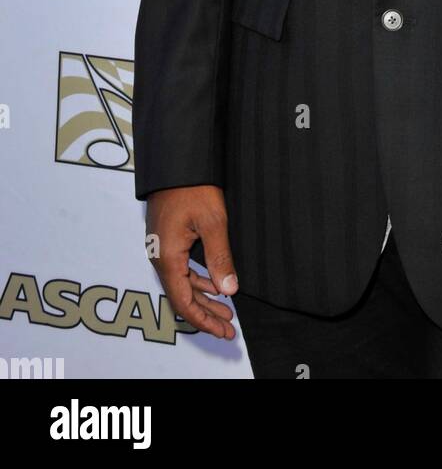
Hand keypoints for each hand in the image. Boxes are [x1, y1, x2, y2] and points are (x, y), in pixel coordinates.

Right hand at [145, 185, 237, 338]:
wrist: (176, 162)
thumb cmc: (192, 187)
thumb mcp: (213, 222)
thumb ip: (220, 258)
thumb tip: (228, 290)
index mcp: (168, 258)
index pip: (184, 302)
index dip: (204, 320)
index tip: (224, 330)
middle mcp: (160, 257)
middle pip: (182, 297)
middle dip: (206, 314)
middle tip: (229, 326)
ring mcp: (162, 248)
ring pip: (182, 284)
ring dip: (204, 297)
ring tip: (227, 309)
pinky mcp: (166, 240)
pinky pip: (181, 269)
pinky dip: (198, 280)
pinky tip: (214, 283)